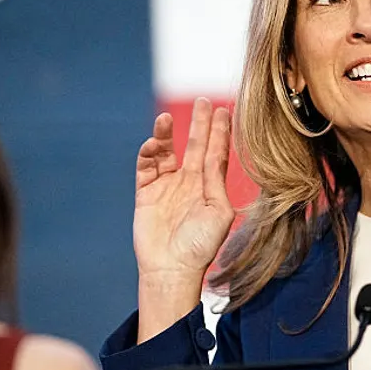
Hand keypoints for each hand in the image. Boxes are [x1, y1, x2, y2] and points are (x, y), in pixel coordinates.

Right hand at [133, 97, 235, 283]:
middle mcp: (189, 182)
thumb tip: (215, 157)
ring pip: (166, 152)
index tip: (224, 110)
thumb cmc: (201, 245)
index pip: (216, 153)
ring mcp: (167, 186)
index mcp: (210, 187)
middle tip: (203, 101)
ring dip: (166, 134)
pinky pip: (146, 167)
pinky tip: (152, 144)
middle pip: (194, 145)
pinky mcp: (146, 193)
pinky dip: (147, 154)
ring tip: (167, 118)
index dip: (220, 132)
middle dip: (198, 123)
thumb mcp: (218, 212)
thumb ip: (216, 182)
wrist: (172, 268)